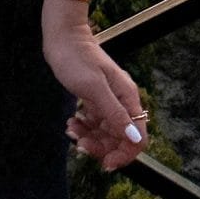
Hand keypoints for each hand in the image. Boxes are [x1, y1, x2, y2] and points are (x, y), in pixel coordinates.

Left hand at [42, 19, 148, 171]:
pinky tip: (71, 122)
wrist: (62, 36)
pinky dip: (84, 126)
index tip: (104, 163)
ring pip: (105, 131)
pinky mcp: (95, 98)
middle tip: (79, 145)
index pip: (137, 138)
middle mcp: (122, 101)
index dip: (124, 154)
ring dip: (89, 137)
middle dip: (100, 146)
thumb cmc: (76, 58)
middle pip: (120, 138)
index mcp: (127, 98)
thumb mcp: (94, 88)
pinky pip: (95, 121)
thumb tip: (135, 139)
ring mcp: (108, 100)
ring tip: (71, 130)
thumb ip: (115, 113)